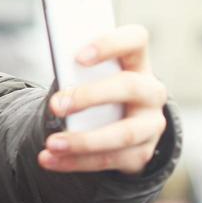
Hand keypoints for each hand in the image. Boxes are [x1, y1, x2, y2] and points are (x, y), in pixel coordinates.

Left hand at [40, 23, 168, 174]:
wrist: (116, 129)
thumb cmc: (96, 93)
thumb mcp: (89, 80)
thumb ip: (76, 76)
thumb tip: (55, 89)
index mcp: (136, 63)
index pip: (135, 40)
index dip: (110, 44)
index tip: (78, 56)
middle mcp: (151, 92)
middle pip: (129, 87)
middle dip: (91, 96)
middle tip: (56, 105)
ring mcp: (151, 124)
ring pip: (124, 134)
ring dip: (83, 141)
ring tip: (51, 144)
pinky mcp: (142, 153)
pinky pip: (110, 160)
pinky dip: (76, 162)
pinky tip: (50, 159)